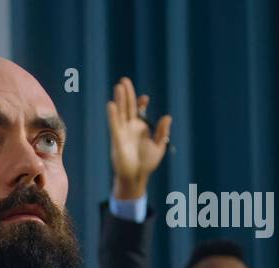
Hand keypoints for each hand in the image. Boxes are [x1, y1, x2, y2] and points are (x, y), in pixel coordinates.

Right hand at [107, 77, 170, 199]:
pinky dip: (113, 115)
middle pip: (128, 107)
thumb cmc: (147, 163)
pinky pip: (114, 125)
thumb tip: (167, 117)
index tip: (145, 97)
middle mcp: (129, 128)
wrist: (136, 176)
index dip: (141, 102)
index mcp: (140, 128)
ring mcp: (122, 132)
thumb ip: (162, 132)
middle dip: (126, 94)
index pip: (139, 110)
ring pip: (120, 113)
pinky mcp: (117, 139)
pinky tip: (111, 105)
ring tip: (118, 87)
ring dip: (119, 100)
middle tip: (124, 81)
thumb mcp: (159, 146)